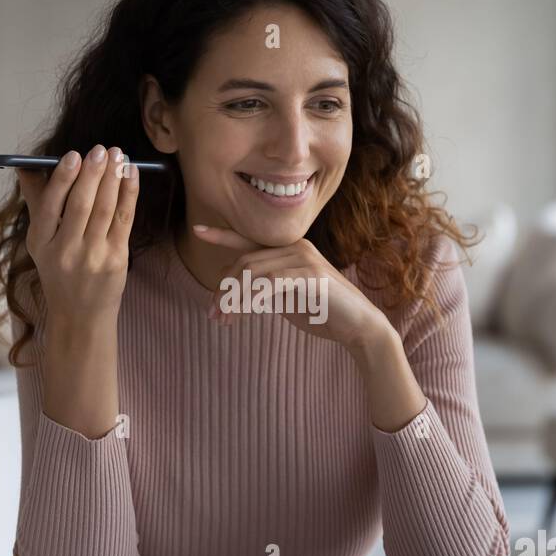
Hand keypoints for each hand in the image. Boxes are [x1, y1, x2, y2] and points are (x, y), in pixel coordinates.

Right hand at [18, 145, 138, 328]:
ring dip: (113, 179)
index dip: (63, 178)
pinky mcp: (116, 260)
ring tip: (119, 156)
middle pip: (80, 205)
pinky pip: (123, 220)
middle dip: (93, 173)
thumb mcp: (40, 242)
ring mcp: (92, 257)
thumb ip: (37, 202)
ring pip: (104, 209)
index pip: (50, 205)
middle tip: (102, 149)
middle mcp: (65, 251)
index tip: (74, 155)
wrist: (80, 314)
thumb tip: (26, 167)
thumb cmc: (60, 271)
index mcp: (41, 243)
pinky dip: (129, 194)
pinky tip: (131, 175)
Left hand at [192, 225, 392, 354]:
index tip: (197, 230)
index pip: (250, 240)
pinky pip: (268, 284)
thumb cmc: (324, 313)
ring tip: (222, 319)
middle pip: (244, 261)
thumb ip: (266, 289)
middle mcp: (295, 247)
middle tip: (212, 314)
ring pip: (252, 272)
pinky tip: (241, 314)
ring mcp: (303, 258)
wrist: (358, 326)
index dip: (222, 235)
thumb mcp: (288, 298)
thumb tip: (238, 292)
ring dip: (232, 298)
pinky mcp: (309, 274)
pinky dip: (249, 299)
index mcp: (289, 250)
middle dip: (223, 288)